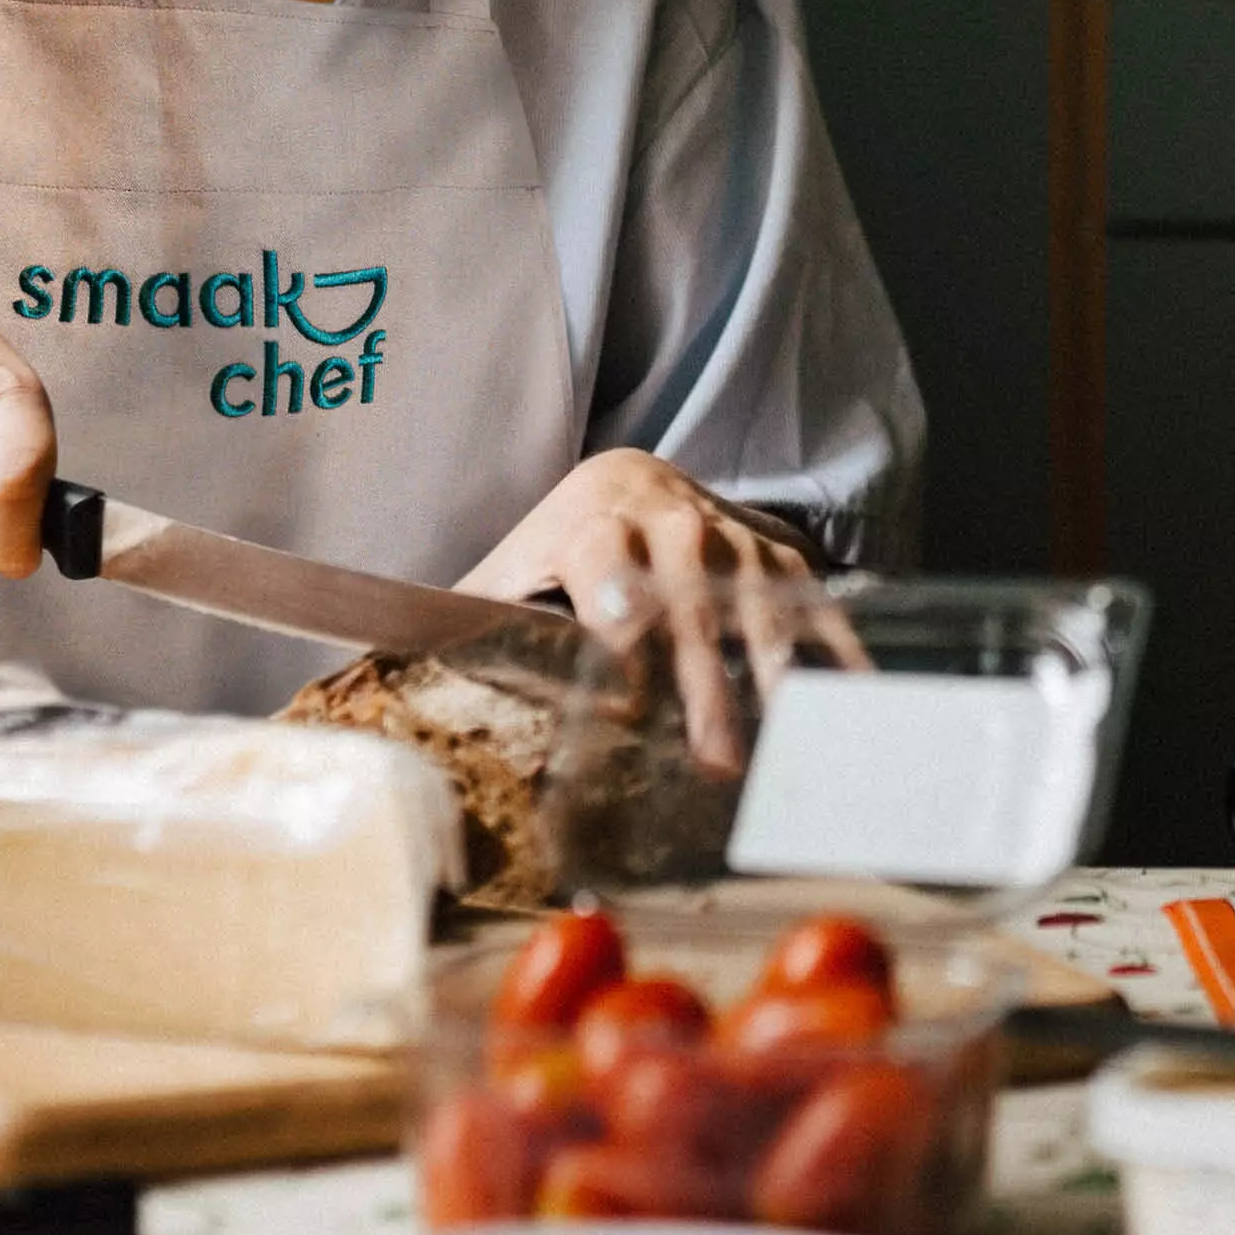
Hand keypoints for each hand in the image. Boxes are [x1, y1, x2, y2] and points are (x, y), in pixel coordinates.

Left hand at [455, 449, 837, 767]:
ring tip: (784, 743)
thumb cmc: (556, 550)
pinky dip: (838, 651)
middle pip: (691, 601)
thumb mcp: (509, 572)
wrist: (633, 476)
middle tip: (714, 758)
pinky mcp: (779, 554)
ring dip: (774, 675)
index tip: (621, 693)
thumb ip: (464, 620)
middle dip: (706, 681)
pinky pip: (815, 603)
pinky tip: (854, 706)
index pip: (605, 566)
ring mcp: (734, 534)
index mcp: (593, 520)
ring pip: (759, 603)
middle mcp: (671, 520)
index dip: (616, 624)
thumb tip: (380, 670)